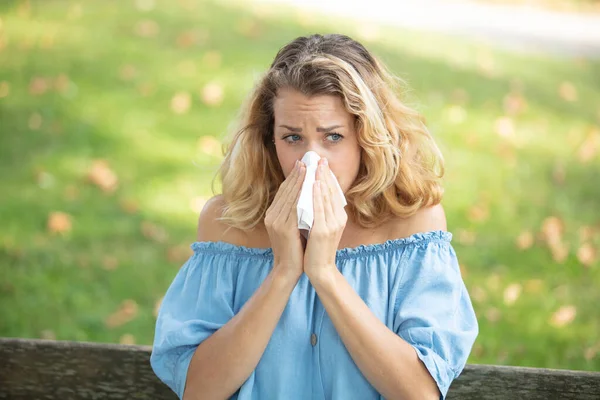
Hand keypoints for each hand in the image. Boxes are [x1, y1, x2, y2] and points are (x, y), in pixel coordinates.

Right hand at [264, 160, 305, 282]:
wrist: (288, 269)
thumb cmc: (294, 249)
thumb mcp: (293, 227)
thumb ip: (295, 213)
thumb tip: (306, 196)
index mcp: (273, 214)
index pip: (284, 191)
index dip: (293, 177)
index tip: (302, 164)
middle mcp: (272, 215)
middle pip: (286, 190)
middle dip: (297, 174)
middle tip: (306, 160)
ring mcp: (276, 221)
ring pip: (290, 196)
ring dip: (300, 180)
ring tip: (308, 168)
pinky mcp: (284, 228)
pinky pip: (294, 207)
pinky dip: (302, 195)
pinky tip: (309, 186)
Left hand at [304, 158, 346, 281]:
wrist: (319, 270)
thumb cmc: (317, 249)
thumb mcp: (322, 227)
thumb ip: (321, 213)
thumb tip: (314, 195)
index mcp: (338, 217)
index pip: (334, 193)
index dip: (328, 177)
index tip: (322, 164)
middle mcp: (338, 219)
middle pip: (332, 192)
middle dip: (325, 175)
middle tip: (320, 159)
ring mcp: (332, 225)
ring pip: (326, 197)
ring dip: (321, 180)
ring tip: (316, 167)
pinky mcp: (323, 231)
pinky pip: (320, 208)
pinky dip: (318, 195)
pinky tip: (314, 184)